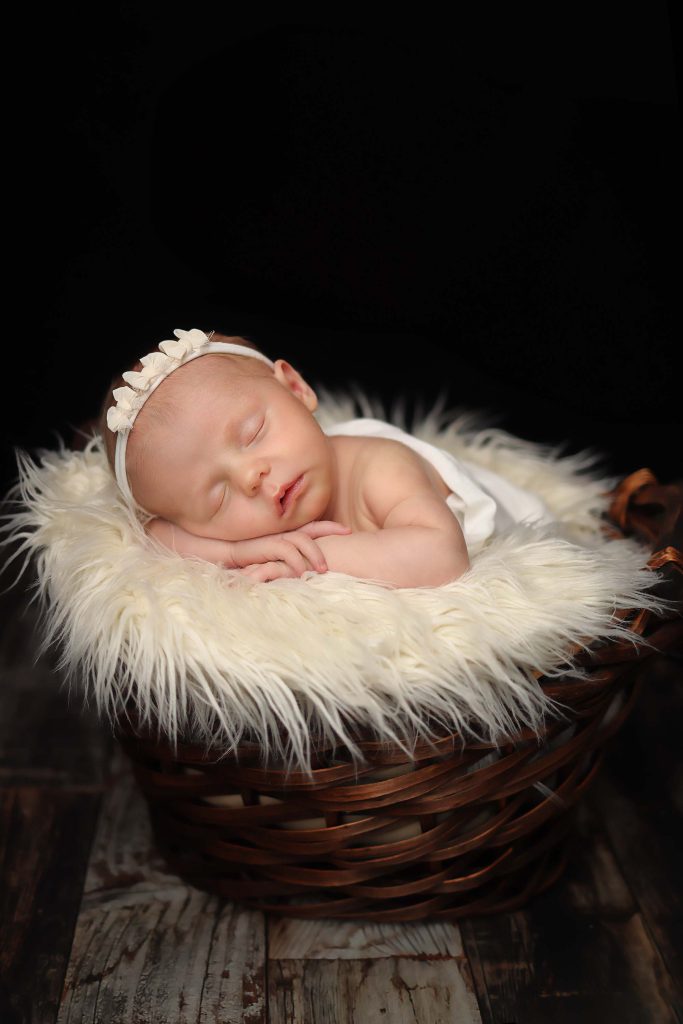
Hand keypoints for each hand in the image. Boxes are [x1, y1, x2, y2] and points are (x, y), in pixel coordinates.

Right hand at [228, 521, 351, 576]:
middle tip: (349, 537)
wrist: (223, 553)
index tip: (348, 530)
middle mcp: (283, 533)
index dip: (330, 527)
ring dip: (315, 555)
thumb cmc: (247, 557)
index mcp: (286, 534)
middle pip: (312, 529)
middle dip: (331, 530)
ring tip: (324, 570)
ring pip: (302, 541)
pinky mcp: (265, 546)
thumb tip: (308, 569)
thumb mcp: (271, 557)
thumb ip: (287, 559)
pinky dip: (296, 562)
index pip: (312, 527)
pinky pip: (286, 552)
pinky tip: (303, 574)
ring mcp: (275, 538)